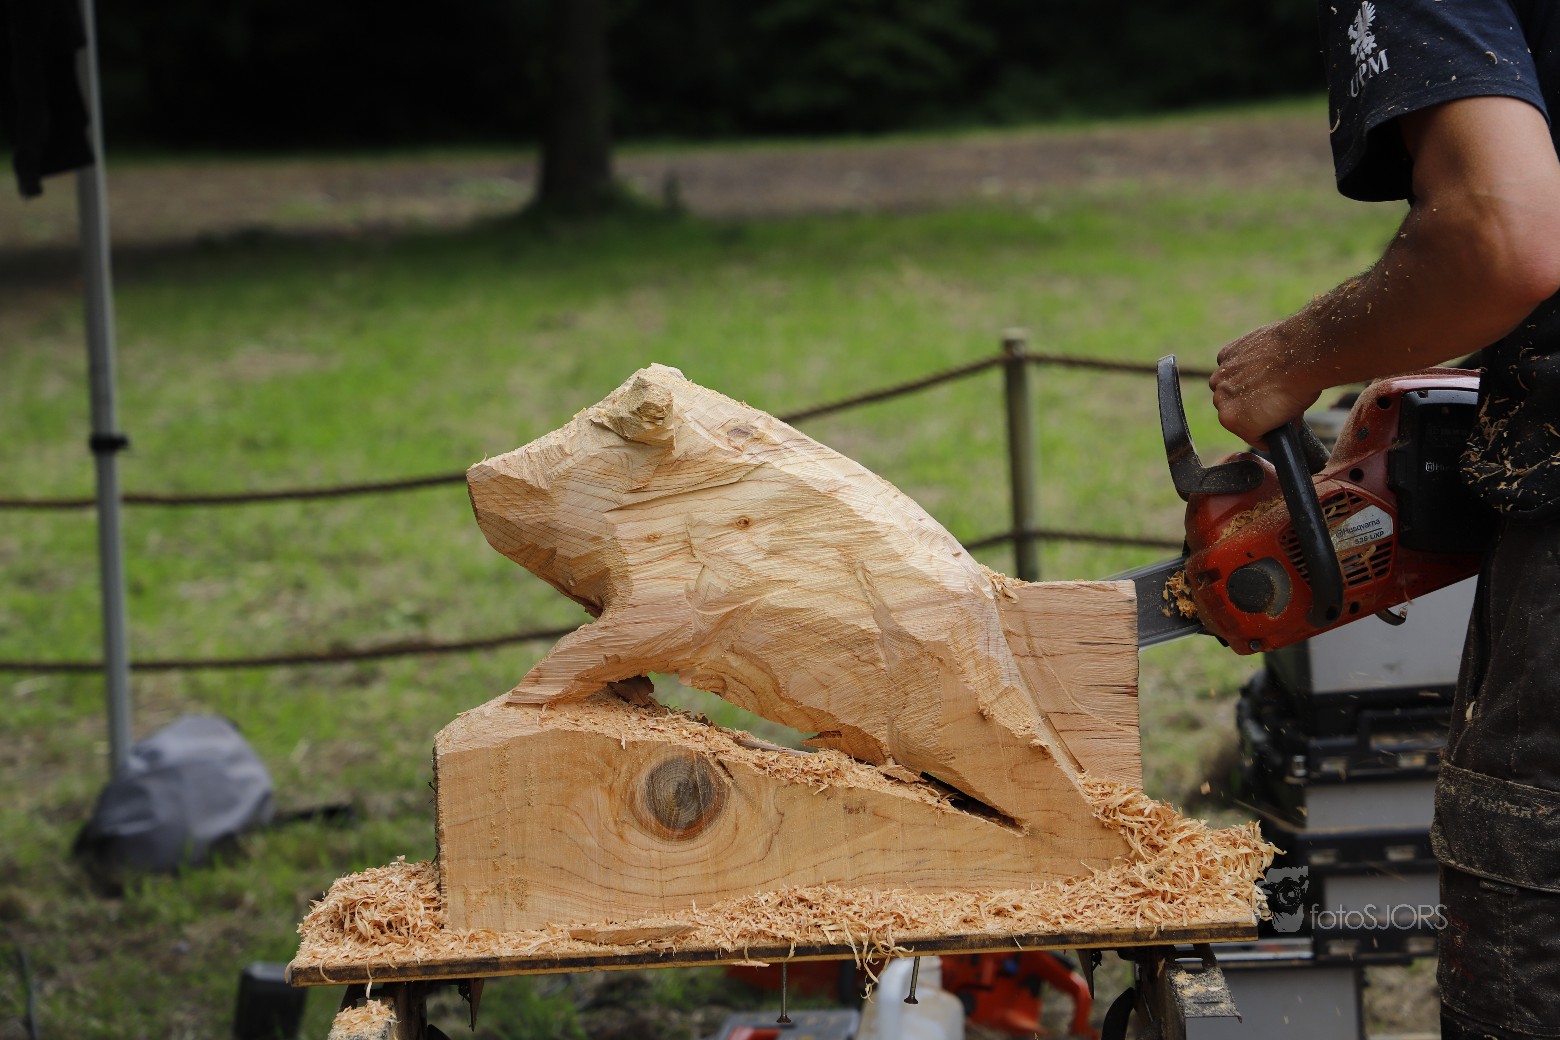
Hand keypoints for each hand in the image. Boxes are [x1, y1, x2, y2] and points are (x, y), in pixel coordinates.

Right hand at [1209, 321, 1321, 446]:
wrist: (1303, 355)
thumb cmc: (1300, 387)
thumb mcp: (1292, 416)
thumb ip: (1278, 421)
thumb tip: (1284, 421)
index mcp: (1232, 421)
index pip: (1247, 432)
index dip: (1264, 430)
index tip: (1274, 424)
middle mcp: (1220, 399)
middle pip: (1233, 409)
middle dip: (1249, 407)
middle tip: (1271, 399)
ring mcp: (1222, 375)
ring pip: (1227, 387)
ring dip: (1241, 385)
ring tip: (1265, 379)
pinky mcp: (1226, 354)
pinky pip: (1229, 364)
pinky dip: (1241, 365)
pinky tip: (1260, 363)